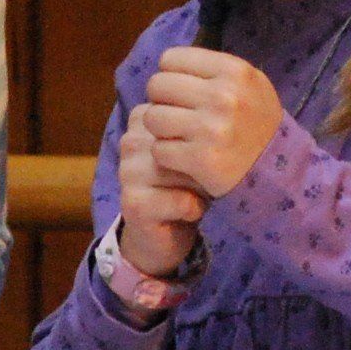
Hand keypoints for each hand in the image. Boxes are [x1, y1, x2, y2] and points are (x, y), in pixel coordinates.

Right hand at [111, 111, 209, 278]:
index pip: (189, 118)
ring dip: (201, 188)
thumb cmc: (188, 182)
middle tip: (200, 180)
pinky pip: (182, 201)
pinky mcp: (133, 202)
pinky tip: (189, 211)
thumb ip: (203, 130)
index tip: (200, 154)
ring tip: (195, 194)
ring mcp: (127, 171)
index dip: (205, 140)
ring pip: (185, 172)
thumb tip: (222, 130)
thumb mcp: (196, 147)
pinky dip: (195, 209)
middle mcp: (130, 141)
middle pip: (187, 144)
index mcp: (144, 118)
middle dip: (204, 166)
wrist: (165, 231)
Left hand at [135, 47, 285, 199]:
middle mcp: (223, 96)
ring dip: (160, 129)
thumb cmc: (255, 122)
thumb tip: (166, 64)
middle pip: (157, 85)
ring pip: (152, 117)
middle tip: (177, 115)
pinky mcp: (201, 159)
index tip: (183, 92)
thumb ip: (212, 69)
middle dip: (162, 101)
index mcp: (234, 71)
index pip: (170, 59)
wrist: (277, 170)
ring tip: (178, 135)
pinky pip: (159, 149)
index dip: (170, 75)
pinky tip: (183, 156)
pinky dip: (166, 155)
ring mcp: (211, 129)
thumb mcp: (249, 84)